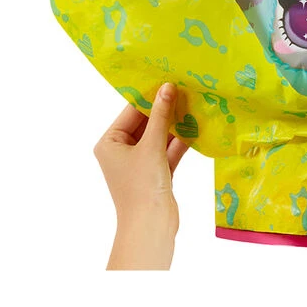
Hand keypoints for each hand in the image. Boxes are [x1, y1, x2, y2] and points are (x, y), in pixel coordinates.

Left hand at [93, 82, 188, 269]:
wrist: (151, 226)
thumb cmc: (143, 186)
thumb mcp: (152, 146)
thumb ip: (161, 116)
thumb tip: (167, 87)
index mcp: (109, 142)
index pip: (131, 112)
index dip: (150, 97)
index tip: (169, 80)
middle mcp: (121, 151)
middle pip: (146, 123)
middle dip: (166, 110)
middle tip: (186, 90)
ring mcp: (140, 162)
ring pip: (160, 136)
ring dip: (176, 124)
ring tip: (195, 105)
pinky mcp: (157, 172)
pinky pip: (169, 150)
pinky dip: (181, 141)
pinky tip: (197, 127)